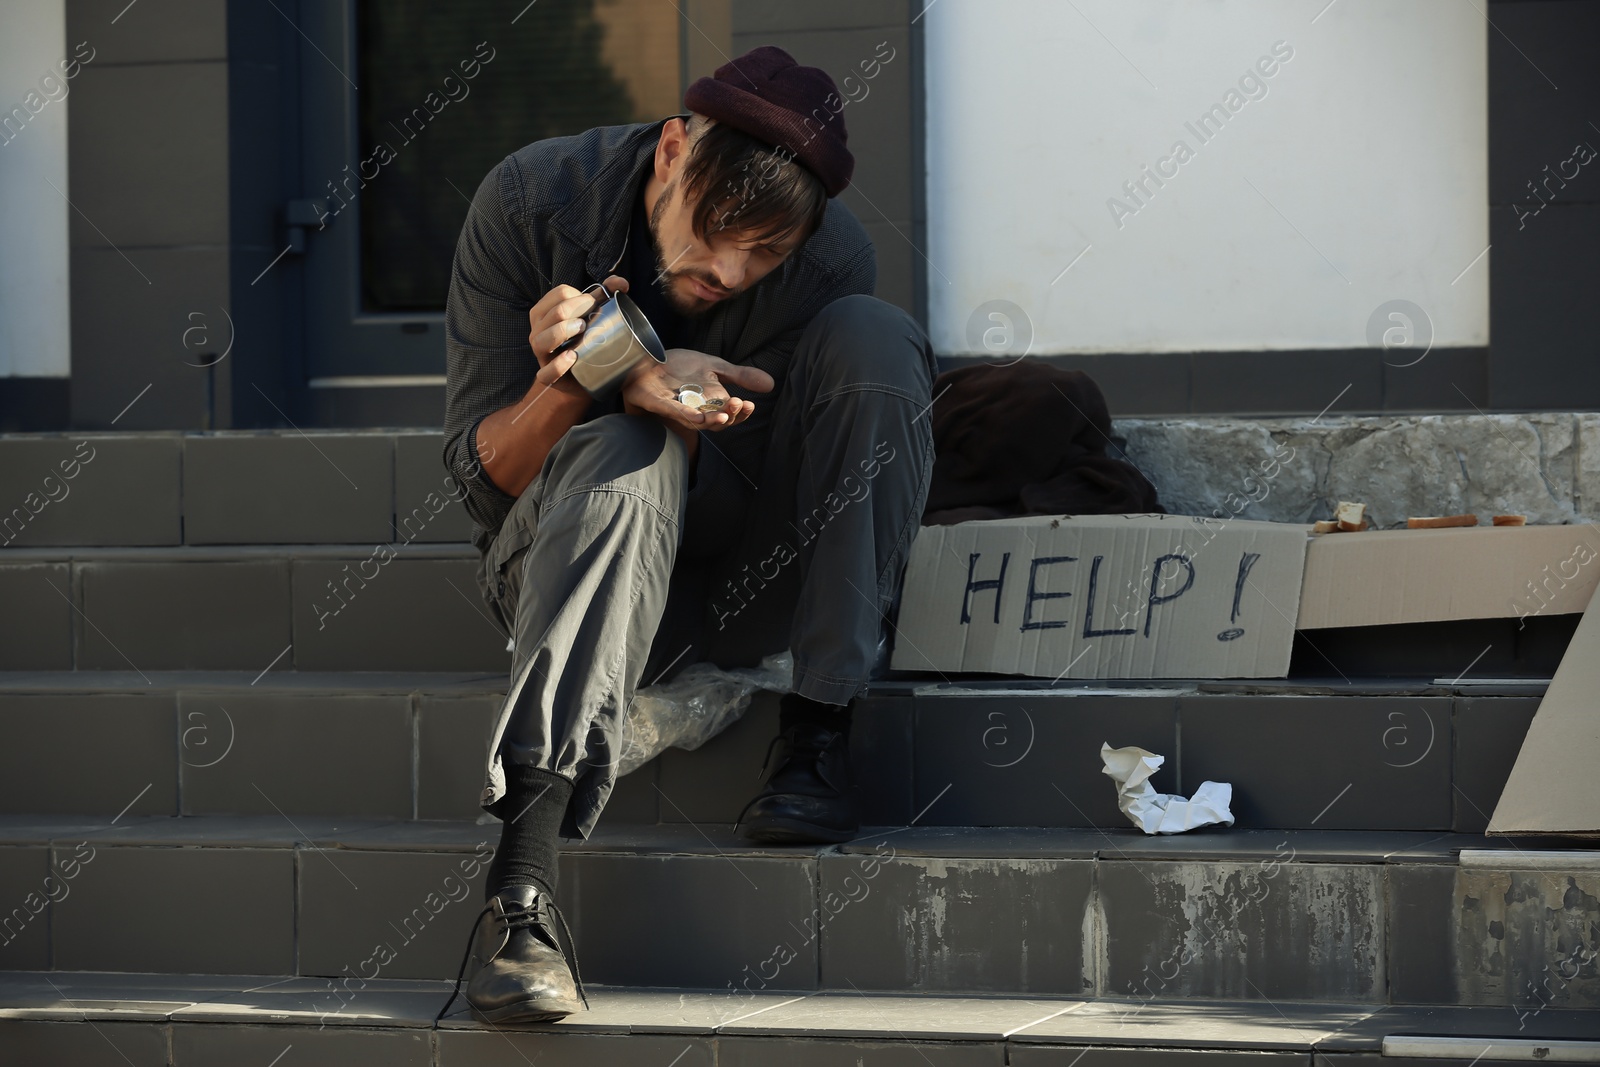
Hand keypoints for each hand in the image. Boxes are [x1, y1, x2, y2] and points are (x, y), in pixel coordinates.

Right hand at [527, 275, 629, 395]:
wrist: (586, 373)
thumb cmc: (585, 338)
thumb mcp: (592, 315)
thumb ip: (604, 296)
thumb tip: (621, 282)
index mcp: (545, 312)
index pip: (559, 294)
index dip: (579, 296)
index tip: (593, 304)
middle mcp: (538, 331)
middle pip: (553, 313)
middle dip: (574, 310)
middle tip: (590, 317)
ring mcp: (541, 355)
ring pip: (541, 340)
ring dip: (562, 331)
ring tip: (582, 329)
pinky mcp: (548, 377)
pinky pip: (545, 373)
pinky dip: (558, 365)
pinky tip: (572, 356)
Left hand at [621, 348, 774, 457]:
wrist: (648, 358)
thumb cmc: (679, 367)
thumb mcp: (714, 366)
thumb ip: (740, 376)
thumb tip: (771, 384)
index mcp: (710, 402)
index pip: (730, 414)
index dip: (740, 413)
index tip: (750, 405)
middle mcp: (695, 408)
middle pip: (715, 421)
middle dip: (728, 415)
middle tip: (739, 404)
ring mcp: (676, 407)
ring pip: (696, 421)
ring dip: (709, 420)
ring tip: (723, 416)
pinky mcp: (657, 402)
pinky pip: (672, 411)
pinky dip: (683, 414)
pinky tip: (695, 416)